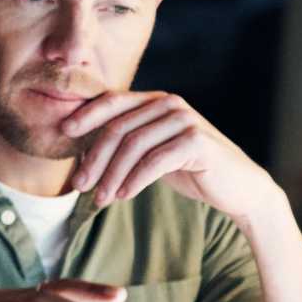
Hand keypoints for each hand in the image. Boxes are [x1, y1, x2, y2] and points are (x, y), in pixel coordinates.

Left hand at [60, 90, 279, 219]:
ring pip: (134, 145)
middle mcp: (169, 104)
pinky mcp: (197, 141)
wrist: (237, 188)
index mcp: (155, 101)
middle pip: (118, 128)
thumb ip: (125, 145)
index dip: (86, 116)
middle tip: (80, 186)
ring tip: (100, 199)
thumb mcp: (152, 153)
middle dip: (94, 159)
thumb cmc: (190, 170)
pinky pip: (155, 161)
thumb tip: (80, 154)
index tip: (63, 133)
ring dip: (112, 175)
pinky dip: (136, 179)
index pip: (112, 102)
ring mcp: (185, 120)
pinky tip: (123, 196)